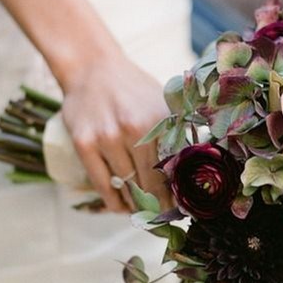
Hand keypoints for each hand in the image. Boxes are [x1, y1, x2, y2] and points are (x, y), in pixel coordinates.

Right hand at [60, 51, 170, 212]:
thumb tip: (198, 168)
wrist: (91, 67)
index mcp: (158, 120)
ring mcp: (106, 137)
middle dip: (160, 205)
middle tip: (165, 215)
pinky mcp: (84, 144)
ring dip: (137, 205)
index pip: (174, 169)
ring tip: (144, 212)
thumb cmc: (132, 88)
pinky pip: (102, 185)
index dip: (180, 194)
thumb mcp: (161, 102)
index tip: (184, 208)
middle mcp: (133, 129)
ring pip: (127, 187)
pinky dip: (114, 203)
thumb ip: (178, 131)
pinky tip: (122, 207)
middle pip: (151, 183)